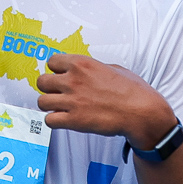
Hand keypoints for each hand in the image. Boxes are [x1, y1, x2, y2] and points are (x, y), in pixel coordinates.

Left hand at [37, 53, 172, 146]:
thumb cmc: (133, 91)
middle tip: (59, 93)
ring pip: (42, 102)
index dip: (56, 70)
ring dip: (50, 106)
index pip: (51, 62)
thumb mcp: (113, 68)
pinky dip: (55, 121)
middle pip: (42, 82)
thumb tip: (87, 71)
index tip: (61, 76)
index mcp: (82, 64)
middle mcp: (73, 80)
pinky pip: (49, 120)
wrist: (141, 112)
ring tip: (61, 108)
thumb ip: (94, 68)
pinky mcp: (74, 120)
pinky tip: (64, 120)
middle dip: (49, 88)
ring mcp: (72, 101)